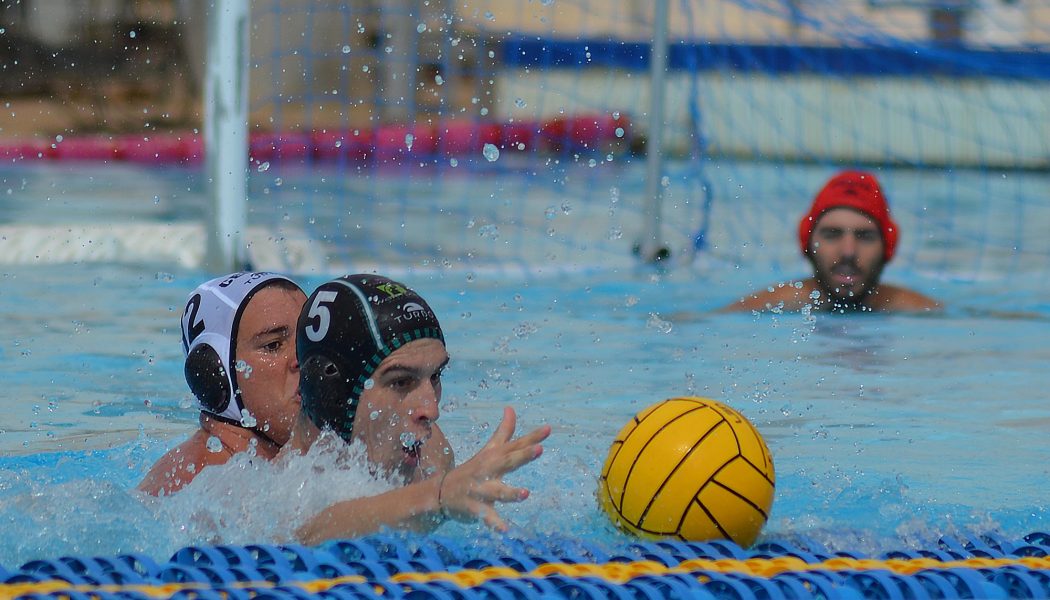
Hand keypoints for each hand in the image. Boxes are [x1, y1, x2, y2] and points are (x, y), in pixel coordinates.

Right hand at [437, 406, 550, 530]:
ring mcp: (481, 489)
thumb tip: (511, 408)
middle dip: (522, 456)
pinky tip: (506, 530)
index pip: (515, 445)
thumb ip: (504, 432)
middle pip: (507, 462)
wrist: (441, 492)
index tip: (549, 429)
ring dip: (510, 492)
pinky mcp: (475, 508)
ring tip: (526, 493)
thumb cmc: (473, 469)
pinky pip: (486, 517)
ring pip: (497, 491)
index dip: (532, 437)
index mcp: (494, 457)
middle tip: (539, 449)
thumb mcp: (488, 450)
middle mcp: (488, 470)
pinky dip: (495, 523)